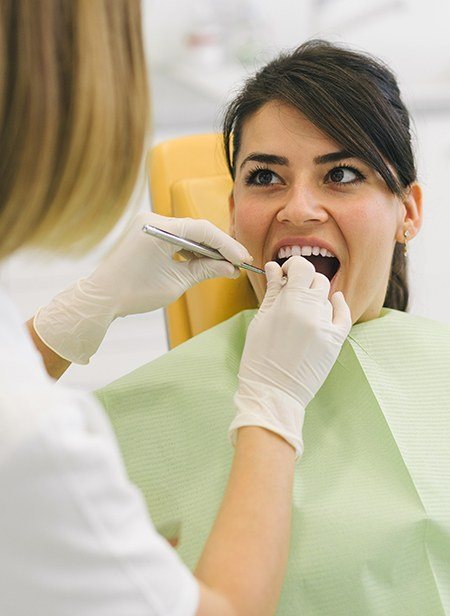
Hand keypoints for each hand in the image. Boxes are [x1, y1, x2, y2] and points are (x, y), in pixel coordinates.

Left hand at [33, 212, 250, 363]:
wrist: (101, 297)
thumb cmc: (134, 292)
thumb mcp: (176, 282)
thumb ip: (205, 270)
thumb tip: (230, 268)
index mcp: (158, 228)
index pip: (202, 230)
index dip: (226, 245)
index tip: (243, 258)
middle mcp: (152, 220)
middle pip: (196, 229)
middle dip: (218, 247)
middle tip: (239, 263)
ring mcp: (147, 225)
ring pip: (187, 233)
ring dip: (206, 249)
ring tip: (225, 266)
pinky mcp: (146, 233)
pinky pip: (175, 237)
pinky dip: (190, 249)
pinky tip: (205, 262)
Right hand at [229, 256, 351, 456]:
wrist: (273, 392)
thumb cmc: (259, 357)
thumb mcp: (261, 320)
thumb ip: (272, 291)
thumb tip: (274, 268)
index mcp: (289, 303)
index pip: (301, 267)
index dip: (293, 266)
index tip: (285, 274)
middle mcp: (311, 311)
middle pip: (316, 280)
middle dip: (303, 281)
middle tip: (291, 290)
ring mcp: (325, 327)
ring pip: (326, 297)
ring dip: (314, 297)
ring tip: (301, 310)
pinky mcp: (335, 341)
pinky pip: (343, 315)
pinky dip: (340, 304)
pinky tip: (335, 299)